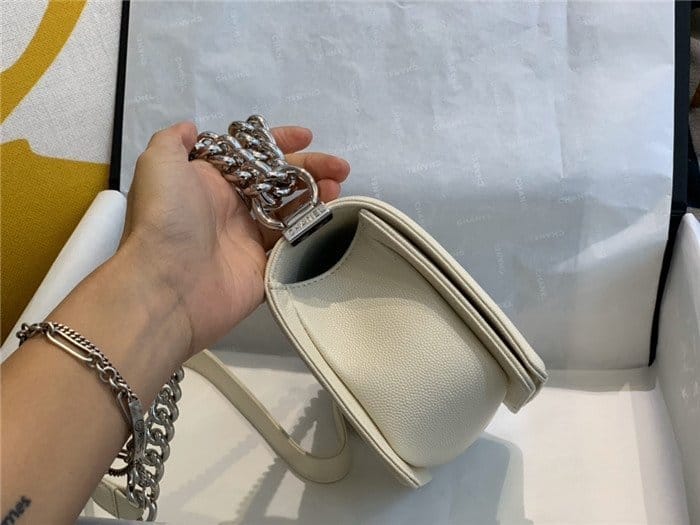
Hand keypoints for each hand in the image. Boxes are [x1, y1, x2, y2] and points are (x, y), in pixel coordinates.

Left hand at [120, 122, 349, 357]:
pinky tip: (330, 215)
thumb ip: (174, 140)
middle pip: (279, 182)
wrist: (166, 285)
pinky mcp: (264, 267)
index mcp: (210, 182)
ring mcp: (249, 239)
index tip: (307, 136)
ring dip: (317, 194)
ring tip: (339, 186)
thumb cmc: (165, 218)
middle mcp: (231, 208)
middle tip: (339, 167)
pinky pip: (293, 244)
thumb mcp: (158, 163)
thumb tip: (191, 128)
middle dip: (310, 169)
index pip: (251, 157)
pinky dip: (313, 228)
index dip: (280, 143)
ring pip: (291, 211)